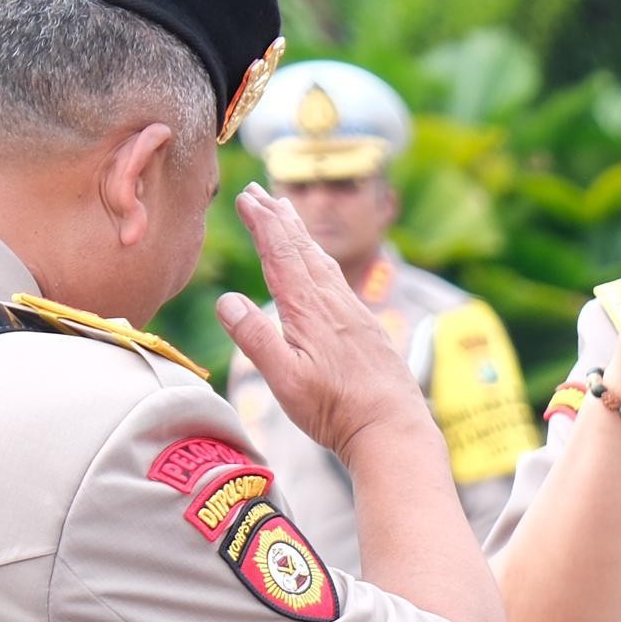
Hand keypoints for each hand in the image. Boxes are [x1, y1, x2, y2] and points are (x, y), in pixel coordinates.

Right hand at [222, 185, 433, 459]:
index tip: (246, 197)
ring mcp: (354, 315)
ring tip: (288, 214)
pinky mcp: (367, 329)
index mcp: (310, 311)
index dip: (263, 224)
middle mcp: (335, 304)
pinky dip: (322, 261)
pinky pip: (340, 281)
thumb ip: (256, 339)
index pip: (280, 256)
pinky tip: (323, 268)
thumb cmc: (337, 411)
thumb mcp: (286, 381)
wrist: (394, 430)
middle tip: (260, 191)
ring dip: (301, 236)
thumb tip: (226, 301)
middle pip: (302, 250)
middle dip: (279, 218)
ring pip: (323, 263)